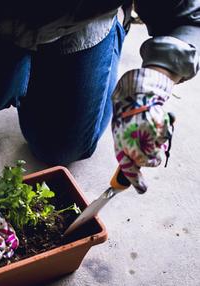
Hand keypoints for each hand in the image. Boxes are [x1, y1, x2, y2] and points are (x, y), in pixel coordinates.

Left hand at [111, 68, 174, 192]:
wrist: (133, 95)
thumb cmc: (126, 118)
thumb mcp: (121, 137)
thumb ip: (129, 153)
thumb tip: (134, 173)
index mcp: (120, 144)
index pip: (128, 167)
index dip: (136, 181)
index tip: (142, 191)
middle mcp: (131, 140)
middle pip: (149, 162)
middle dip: (152, 158)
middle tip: (149, 148)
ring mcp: (145, 133)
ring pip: (159, 150)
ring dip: (157, 143)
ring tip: (148, 129)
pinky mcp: (157, 124)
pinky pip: (165, 137)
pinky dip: (163, 132)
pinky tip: (155, 122)